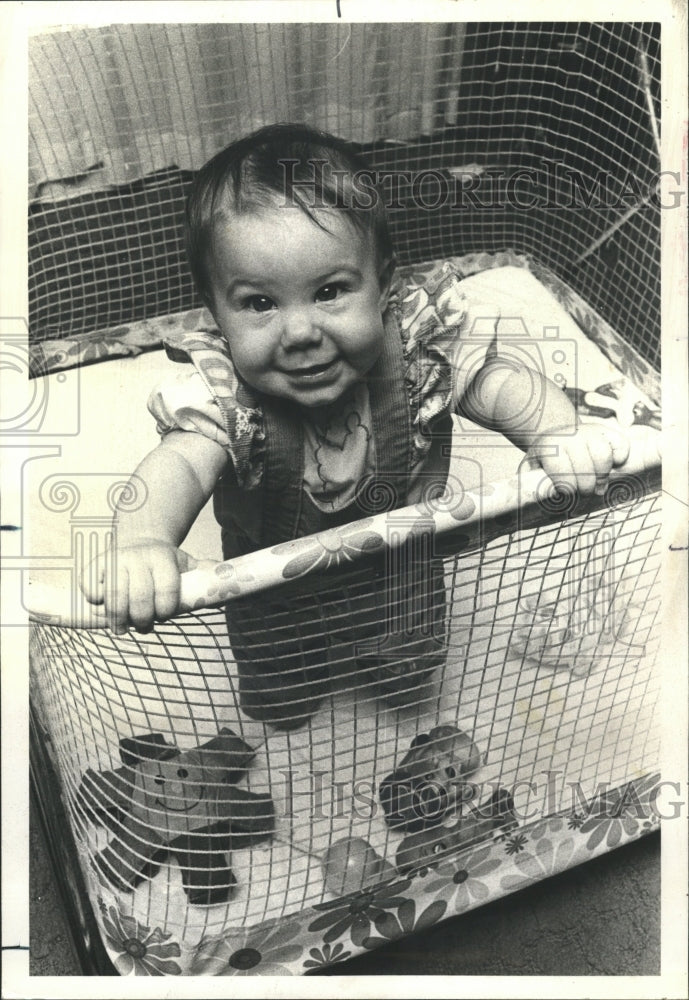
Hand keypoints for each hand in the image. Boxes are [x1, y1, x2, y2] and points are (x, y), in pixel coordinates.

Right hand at [79, 540, 199, 633]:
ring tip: (123, 629)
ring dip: (118, 620)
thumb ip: (204, 575)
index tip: (164, 616)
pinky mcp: (95, 565)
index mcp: (163, 559)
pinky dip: (95, 603)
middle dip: (142, 620)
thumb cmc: (165, 562)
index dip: (165, 610)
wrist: (139, 539)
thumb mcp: (186, 565)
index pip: (166, 590)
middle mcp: (138, 558)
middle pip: (139, 599)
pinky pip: (91, 589)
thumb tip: (228, 586)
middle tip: (144, 627)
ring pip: (114, 598)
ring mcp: (115, 560)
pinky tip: (103, 607)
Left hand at [522, 422, 630, 497]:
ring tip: (597, 485)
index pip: (563, 474)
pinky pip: (621, 445)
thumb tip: (524, 500)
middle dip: (586, 488)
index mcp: (549, 446)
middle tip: (584, 493)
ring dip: (602, 477)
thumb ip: (527, 483)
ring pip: (604, 457)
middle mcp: (570, 436)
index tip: (566, 494)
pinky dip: (620, 458)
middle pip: (586, 469)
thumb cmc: (545, 458)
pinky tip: (612, 465)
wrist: (558, 434)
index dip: (567, 489)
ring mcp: (590, 431)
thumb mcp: (530, 467)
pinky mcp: (607, 430)